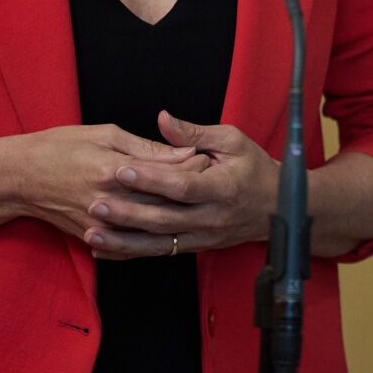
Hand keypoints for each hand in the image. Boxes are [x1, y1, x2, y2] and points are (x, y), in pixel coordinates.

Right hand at [12, 123, 201, 247]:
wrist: (20, 178)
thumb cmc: (61, 147)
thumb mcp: (105, 135)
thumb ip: (146, 147)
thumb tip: (184, 150)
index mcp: (113, 171)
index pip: (167, 173)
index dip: (193, 166)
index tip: (210, 156)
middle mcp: (110, 202)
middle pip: (164, 202)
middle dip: (192, 190)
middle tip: (211, 179)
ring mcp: (102, 225)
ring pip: (152, 229)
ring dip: (178, 216)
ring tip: (195, 202)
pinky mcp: (93, 238)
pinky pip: (132, 247)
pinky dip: (153, 239)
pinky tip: (169, 230)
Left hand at [82, 110, 278, 259]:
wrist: (280, 208)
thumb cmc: (255, 168)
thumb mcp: (233, 141)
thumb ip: (195, 133)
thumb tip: (162, 119)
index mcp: (223, 188)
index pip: (182, 186)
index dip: (151, 180)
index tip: (122, 170)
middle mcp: (212, 218)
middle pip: (164, 219)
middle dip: (126, 213)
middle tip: (95, 203)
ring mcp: (203, 237)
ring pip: (158, 243)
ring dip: (123, 241)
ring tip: (92, 232)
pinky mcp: (196, 247)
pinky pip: (160, 252)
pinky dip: (132, 252)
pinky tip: (106, 249)